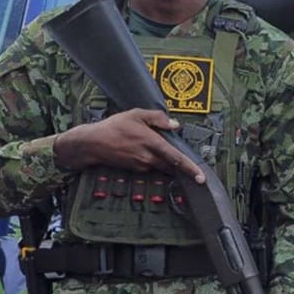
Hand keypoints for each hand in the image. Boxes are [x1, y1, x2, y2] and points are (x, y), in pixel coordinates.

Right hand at [53, 108, 205, 182]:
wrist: (92, 143)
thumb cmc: (113, 127)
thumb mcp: (136, 115)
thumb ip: (157, 118)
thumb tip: (174, 124)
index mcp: (152, 144)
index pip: (176, 159)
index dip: (190, 169)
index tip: (201, 178)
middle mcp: (148, 158)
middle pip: (173, 167)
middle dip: (185, 170)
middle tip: (196, 171)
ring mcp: (142, 165)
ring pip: (163, 167)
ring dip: (171, 165)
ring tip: (173, 158)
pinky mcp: (136, 169)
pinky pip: (153, 167)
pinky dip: (158, 163)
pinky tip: (154, 154)